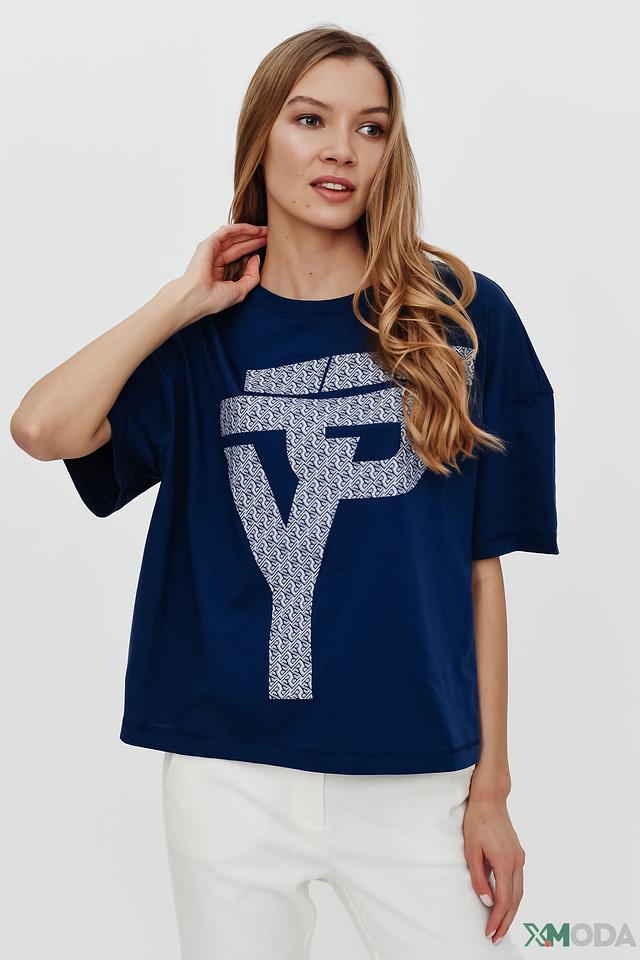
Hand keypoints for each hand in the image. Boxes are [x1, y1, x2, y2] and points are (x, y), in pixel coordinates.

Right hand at [178, 223, 267, 319]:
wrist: (197, 298)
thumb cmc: (214, 299)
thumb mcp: (240, 290)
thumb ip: (251, 276)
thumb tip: (256, 258)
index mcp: (219, 269)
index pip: (239, 254)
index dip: (253, 248)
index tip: (268, 245)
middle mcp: (215, 257)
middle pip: (238, 243)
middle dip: (254, 238)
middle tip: (270, 234)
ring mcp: (211, 250)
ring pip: (234, 236)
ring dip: (250, 232)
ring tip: (266, 230)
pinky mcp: (209, 243)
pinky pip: (227, 231)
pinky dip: (241, 228)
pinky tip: (255, 229)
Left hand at [462, 793, 525, 944]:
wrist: (490, 798)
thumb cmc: (477, 821)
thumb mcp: (471, 851)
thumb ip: (479, 878)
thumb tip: (487, 901)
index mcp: (505, 862)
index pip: (504, 900)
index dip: (496, 919)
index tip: (489, 932)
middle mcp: (517, 862)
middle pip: (515, 900)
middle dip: (506, 922)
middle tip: (497, 938)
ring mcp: (519, 858)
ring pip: (520, 892)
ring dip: (512, 911)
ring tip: (501, 926)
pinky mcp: (518, 854)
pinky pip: (518, 881)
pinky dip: (514, 897)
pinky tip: (506, 904)